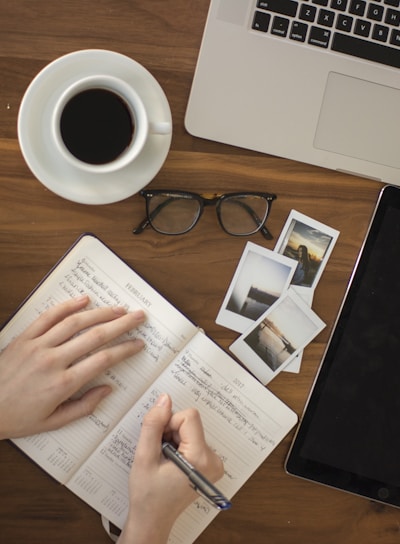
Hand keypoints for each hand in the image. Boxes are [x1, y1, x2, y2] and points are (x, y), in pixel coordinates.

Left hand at [0, 295, 144, 438]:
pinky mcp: (25, 338)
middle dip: (122, 324)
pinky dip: (67, 306)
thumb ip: (84, 406)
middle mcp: (53, 361)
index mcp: (63, 384)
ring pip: (75, 322)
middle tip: (138, 316)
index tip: (138, 344)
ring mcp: (38, 346)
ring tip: (118, 308)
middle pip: (95, 336)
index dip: (125, 349)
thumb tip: (107, 389)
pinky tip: (84, 300)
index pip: (103, 360)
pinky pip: (49, 317)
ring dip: (100, 312)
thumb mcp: (54, 422)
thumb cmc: (17, 417)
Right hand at [119, 393, 223, 543]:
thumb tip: (164, 399)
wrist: (153, 520)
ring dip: (173, 439)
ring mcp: (214, 463)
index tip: (159, 442)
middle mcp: (213, 460)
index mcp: (201, 458)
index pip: (189, 417)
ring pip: (190, 429)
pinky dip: (179, 445)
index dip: (168, 424)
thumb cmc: (147, 495)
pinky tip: (170, 463)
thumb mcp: (144, 457)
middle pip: (190, 423)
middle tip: (160, 455)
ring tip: (164, 461)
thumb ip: (153, 425)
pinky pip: (193, 439)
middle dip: (170, 432)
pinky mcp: (209, 464)